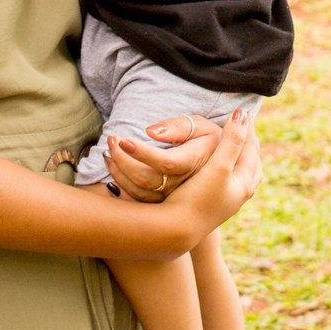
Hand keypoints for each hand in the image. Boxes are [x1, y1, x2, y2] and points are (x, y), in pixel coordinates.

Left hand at [104, 115, 221, 200]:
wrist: (222, 166)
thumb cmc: (208, 140)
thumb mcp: (203, 126)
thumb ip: (180, 126)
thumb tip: (151, 131)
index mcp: (194, 163)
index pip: (165, 162)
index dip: (141, 153)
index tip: (122, 139)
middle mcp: (182, 184)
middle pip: (146, 178)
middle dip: (123, 159)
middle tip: (111, 139)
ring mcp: (172, 196)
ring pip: (139, 191)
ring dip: (118, 171)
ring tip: (108, 151)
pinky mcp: (163, 202)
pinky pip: (137, 199)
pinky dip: (120, 185)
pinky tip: (112, 167)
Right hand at [162, 108, 261, 238]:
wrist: (176, 230)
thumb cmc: (198, 197)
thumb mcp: (219, 166)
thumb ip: (232, 141)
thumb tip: (242, 115)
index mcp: (245, 183)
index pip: (251, 149)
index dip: (247, 128)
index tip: (243, 112)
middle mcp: (239, 193)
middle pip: (250, 163)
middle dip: (247, 143)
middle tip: (243, 126)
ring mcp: (226, 200)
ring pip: (239, 173)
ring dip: (237, 156)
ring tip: (233, 143)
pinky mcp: (212, 203)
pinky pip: (226, 179)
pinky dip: (226, 166)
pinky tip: (216, 164)